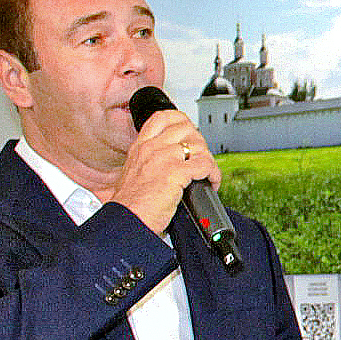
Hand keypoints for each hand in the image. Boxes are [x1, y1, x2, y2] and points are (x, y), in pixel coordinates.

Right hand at [111, 109, 222, 233]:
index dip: (182, 121)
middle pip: (187, 129)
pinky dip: (213, 174)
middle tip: (201, 159)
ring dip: (209, 161)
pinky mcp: (175, 173)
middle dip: (200, 143)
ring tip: (208, 175)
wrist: (127, 221)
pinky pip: (205, 165)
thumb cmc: (131, 206)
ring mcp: (163, 158)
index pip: (163, 117)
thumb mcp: (134, 173)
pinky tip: (211, 183)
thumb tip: (173, 161)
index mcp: (140, 147)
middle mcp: (151, 148)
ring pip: (199, 146)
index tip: (191, 133)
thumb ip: (150, 162)